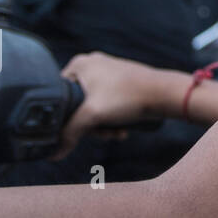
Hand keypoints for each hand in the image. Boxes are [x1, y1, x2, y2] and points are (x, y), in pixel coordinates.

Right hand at [54, 52, 176, 159]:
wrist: (165, 93)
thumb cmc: (128, 97)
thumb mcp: (92, 115)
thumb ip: (69, 133)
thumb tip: (53, 152)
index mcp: (80, 64)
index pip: (58, 95)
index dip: (66, 116)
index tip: (82, 127)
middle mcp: (92, 64)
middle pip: (77, 104)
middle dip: (90, 124)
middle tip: (104, 132)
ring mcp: (108, 72)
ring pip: (94, 108)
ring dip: (103, 125)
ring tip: (117, 132)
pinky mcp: (121, 82)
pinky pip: (107, 104)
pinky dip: (112, 118)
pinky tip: (122, 129)